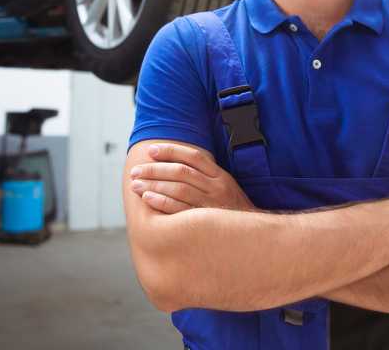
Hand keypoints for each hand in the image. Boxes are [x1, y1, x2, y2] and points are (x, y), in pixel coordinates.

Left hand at [129, 143, 255, 213]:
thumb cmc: (231, 210)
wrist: (252, 236)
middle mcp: (216, 188)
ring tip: (136, 185)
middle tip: (136, 171)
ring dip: (154, 185)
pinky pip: (180, 210)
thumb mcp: (225, 187)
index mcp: (220, 176)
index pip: (193, 156)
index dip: (171, 151)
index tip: (151, 150)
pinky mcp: (205, 223)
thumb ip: (205, 175)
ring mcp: (211, 205)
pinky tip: (148, 199)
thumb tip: (176, 163)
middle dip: (155, 169)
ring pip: (178, 189)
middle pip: (181, 172)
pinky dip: (162, 203)